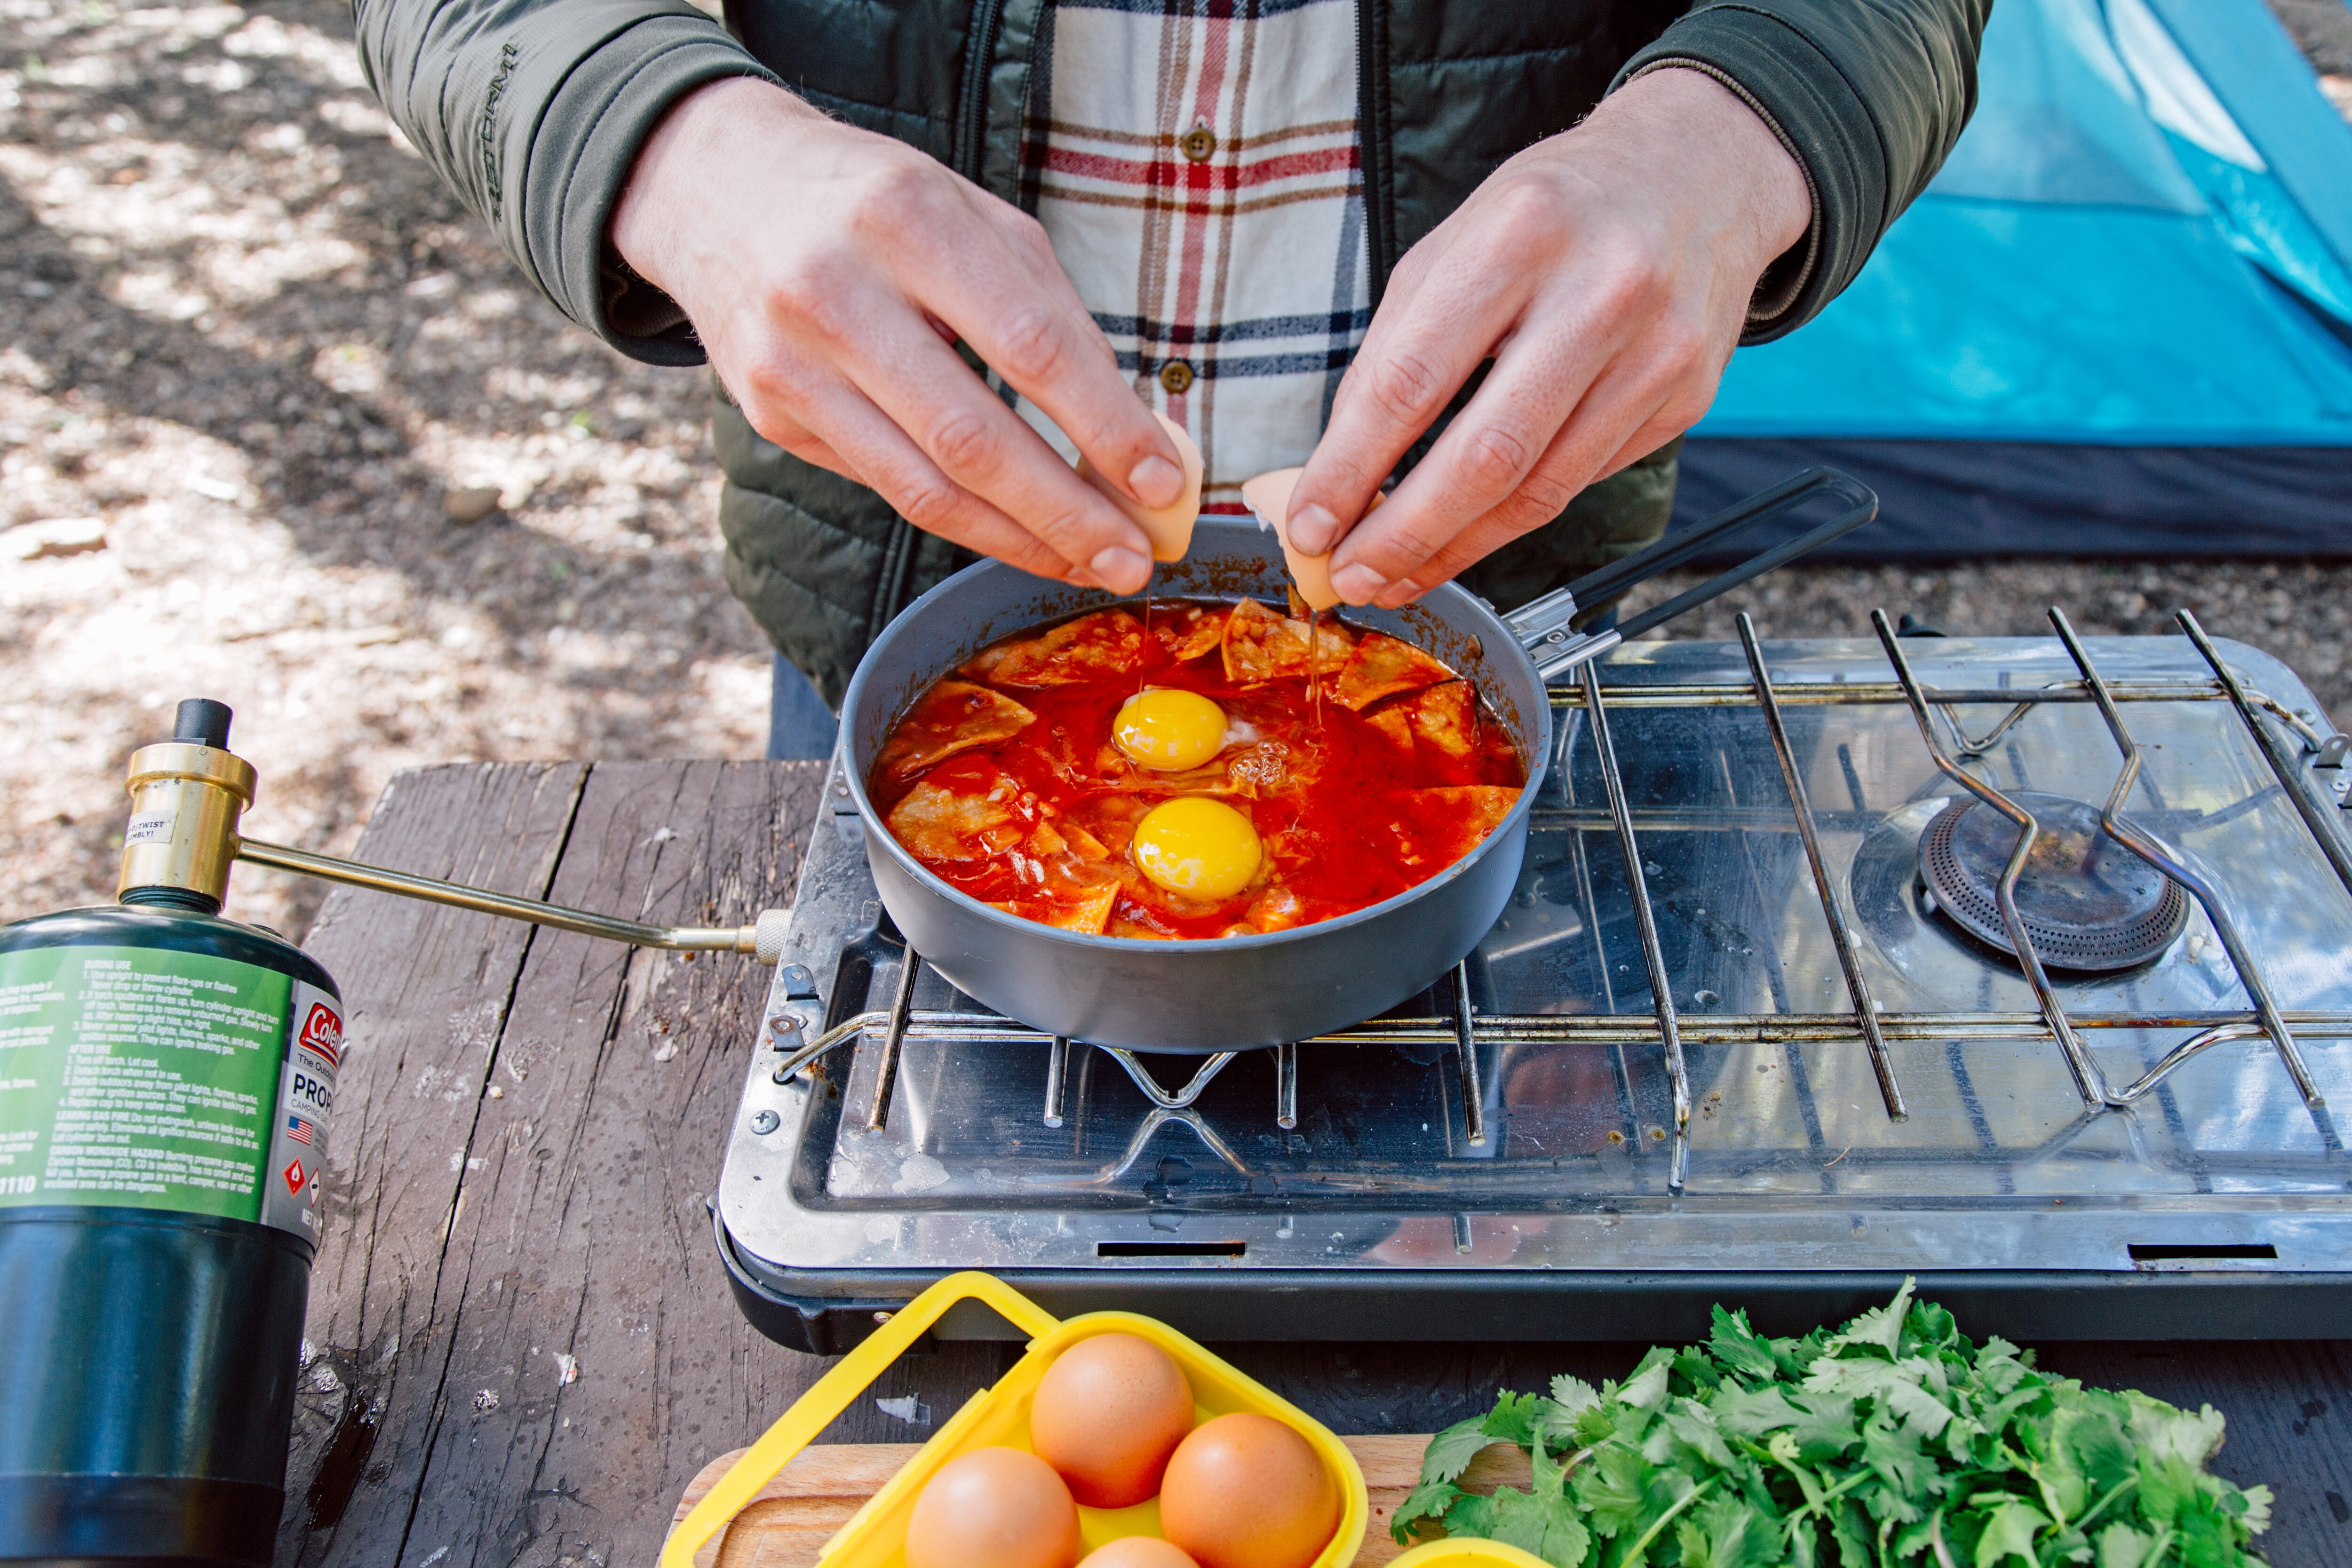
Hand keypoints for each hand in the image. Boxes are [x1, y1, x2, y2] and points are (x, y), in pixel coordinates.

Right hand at [609, 78, 1181, 594]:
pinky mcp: (772, 416)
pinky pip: (887, 487)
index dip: (1106, 426)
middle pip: (972, 439)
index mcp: (909, 221)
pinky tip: (1020, 536)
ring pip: (924, 488)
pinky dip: (965, 522)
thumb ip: (1051, 311)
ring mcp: (793, 366)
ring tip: (1090, 565)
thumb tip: (1130, 429)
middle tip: (1134, 557)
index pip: (1031, 347)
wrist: (719, 186)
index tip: (1164, 482)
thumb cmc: (878, 205)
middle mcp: (837, 294)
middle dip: (1067, 512)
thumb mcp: (974, 216)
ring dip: (1021, 541)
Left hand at [1283, 67, 1810, 606]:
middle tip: (1349, 576)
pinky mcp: (1684, 398)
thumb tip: (1340, 468)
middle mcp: (1601, 292)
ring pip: (1540, 490)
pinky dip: (1513, 519)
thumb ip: (1394, 349)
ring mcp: (1656, 352)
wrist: (1698, 173)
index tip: (1310, 524)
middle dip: (1404, 534)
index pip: (1412, 381)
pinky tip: (1468, 534)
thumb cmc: (1554, 212)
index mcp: (1519, 235)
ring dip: (1455, 548)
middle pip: (1486, 456)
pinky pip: (1581, 481)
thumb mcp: (1454, 244)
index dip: (1352, 468)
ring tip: (1397, 575)